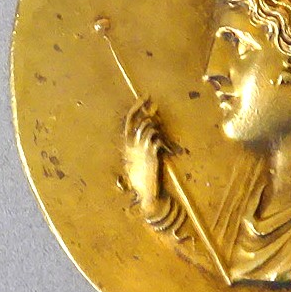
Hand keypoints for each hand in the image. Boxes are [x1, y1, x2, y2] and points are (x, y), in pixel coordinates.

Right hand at [123, 96, 167, 215]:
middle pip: (136, 120)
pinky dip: (161, 138)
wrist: (146, 193)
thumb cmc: (143, 177)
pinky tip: (163, 145)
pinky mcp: (150, 155)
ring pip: (147, 127)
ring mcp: (141, 150)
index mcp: (127, 145)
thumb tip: (148, 129)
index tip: (144, 98)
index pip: (129, 121)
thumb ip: (140, 145)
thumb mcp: (137, 159)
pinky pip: (156, 139)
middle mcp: (131, 146)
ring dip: (154, 125)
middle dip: (142, 107)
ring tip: (159, 127)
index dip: (136, 108)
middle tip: (151, 99)